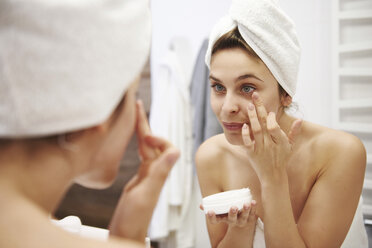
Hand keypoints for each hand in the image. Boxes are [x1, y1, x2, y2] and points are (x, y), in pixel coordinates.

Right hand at [109, 100, 179, 241]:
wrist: (126, 231)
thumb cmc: (135, 217)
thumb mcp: (147, 193)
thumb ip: (160, 173)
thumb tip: (176, 150)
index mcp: (158, 172)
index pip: (166, 146)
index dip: (157, 136)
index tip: (145, 134)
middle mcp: (155, 171)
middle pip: (153, 142)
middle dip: (145, 123)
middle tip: (136, 105)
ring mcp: (147, 174)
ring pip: (146, 147)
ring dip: (141, 130)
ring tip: (134, 115)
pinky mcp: (139, 178)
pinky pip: (141, 155)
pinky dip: (137, 143)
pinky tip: (134, 138)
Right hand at [202, 201, 256, 228]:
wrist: (242, 221)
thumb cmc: (228, 213)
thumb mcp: (219, 212)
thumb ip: (211, 207)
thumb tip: (200, 205)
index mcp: (223, 219)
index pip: (215, 221)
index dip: (212, 217)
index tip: (209, 211)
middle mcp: (232, 221)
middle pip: (232, 219)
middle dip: (232, 213)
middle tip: (232, 207)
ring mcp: (241, 220)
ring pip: (244, 217)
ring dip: (245, 210)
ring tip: (246, 204)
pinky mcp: (250, 217)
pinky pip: (252, 213)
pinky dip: (253, 207)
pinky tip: (253, 202)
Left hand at [241, 92, 301, 181]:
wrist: (273, 176)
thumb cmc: (282, 158)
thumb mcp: (290, 146)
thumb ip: (294, 132)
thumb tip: (300, 119)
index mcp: (280, 142)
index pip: (275, 127)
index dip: (271, 119)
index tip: (270, 111)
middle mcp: (270, 144)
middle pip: (264, 124)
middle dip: (260, 109)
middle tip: (255, 96)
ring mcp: (260, 149)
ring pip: (256, 131)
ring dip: (252, 118)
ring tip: (249, 105)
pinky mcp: (251, 153)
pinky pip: (248, 143)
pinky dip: (246, 134)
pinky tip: (244, 125)